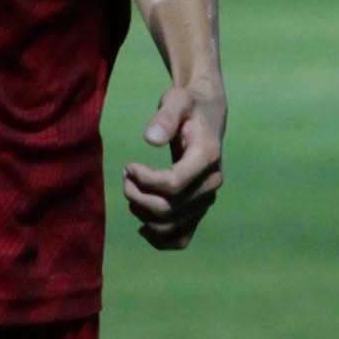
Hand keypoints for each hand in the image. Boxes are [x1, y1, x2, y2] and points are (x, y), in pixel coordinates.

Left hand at [125, 83, 226, 248]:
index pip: (173, 185)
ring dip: (142, 213)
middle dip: (137, 196)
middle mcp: (212, 182)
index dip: (145, 180)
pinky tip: (142, 225)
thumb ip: (165, 117)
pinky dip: (159, 239)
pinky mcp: (200, 208)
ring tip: (132, 190)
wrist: (206, 115)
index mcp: (209, 157)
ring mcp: (207, 198)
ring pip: (170, 226)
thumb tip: (150, 138)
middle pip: (168, 209)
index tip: (129, 165)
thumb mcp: (177, 100)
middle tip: (125, 176)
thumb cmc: (188, 105)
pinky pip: (181, 238)